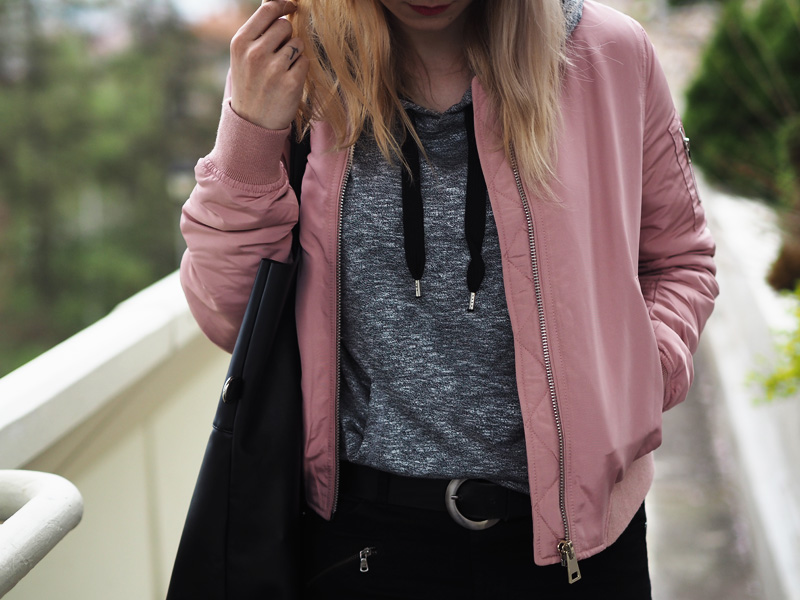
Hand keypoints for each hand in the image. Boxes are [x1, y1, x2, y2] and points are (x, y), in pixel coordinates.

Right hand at [229, 0, 309, 129]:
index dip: (283, 5)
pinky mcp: (291, 83)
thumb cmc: (250, 83)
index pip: (268, 10)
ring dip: (295, 53)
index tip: (292, 6)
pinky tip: (288, 80)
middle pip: (285, 26)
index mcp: (240, 42)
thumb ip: (257, 28)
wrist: (252, 122)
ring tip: (281, 69)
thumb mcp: (243, 54)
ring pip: (297, 43)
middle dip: (287, 35)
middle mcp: (255, 54)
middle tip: (279, 53)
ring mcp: (273, 69)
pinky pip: (305, 61)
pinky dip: (300, 68)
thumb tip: (273, 0)